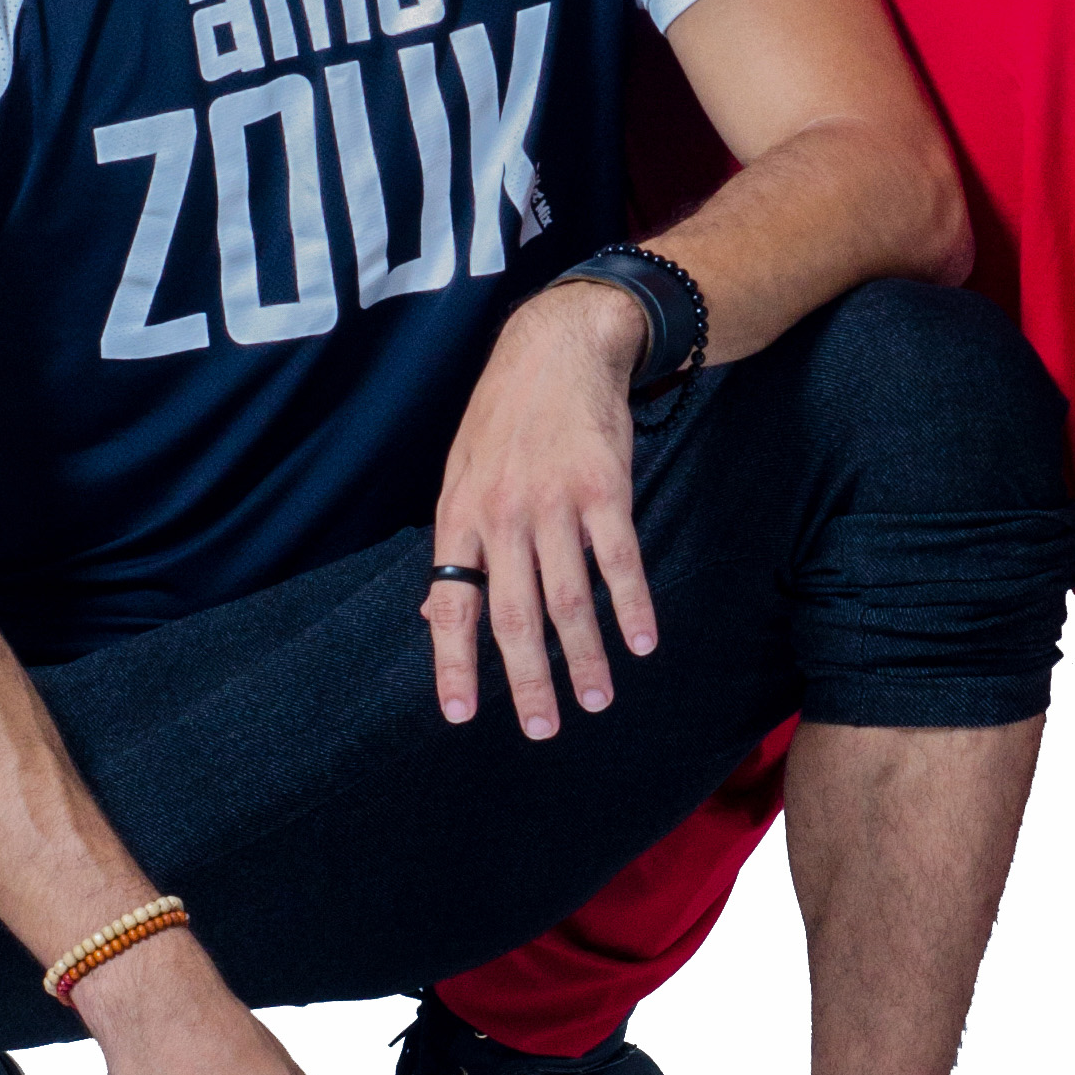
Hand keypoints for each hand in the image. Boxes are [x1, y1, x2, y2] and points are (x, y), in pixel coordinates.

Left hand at [424, 278, 655, 737]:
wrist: (558, 345)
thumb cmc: (506, 415)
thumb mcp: (461, 471)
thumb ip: (457, 542)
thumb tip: (433, 609)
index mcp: (461, 514)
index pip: (451, 603)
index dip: (454, 662)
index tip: (462, 715)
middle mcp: (503, 514)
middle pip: (515, 615)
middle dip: (528, 680)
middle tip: (543, 728)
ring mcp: (555, 501)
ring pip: (569, 598)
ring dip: (585, 656)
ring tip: (597, 700)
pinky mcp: (604, 488)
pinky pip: (619, 560)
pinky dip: (631, 606)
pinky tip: (640, 642)